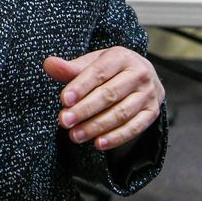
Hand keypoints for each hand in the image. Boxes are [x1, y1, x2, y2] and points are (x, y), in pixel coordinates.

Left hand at [44, 47, 163, 150]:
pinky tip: (98, 143)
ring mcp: (148, 94)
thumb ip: (70, 68)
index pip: (99, 72)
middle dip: (84, 109)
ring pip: (121, 113)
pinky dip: (116, 137)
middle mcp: (140, 73)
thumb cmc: (111, 70)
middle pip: (110, 94)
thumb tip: (49, 64)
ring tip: (75, 135)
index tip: (63, 100)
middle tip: (64, 121)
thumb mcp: (92, 64)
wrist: (141, 77)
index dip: (81, 86)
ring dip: (96, 126)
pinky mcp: (152, 112)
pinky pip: (134, 128)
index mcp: (122, 56)